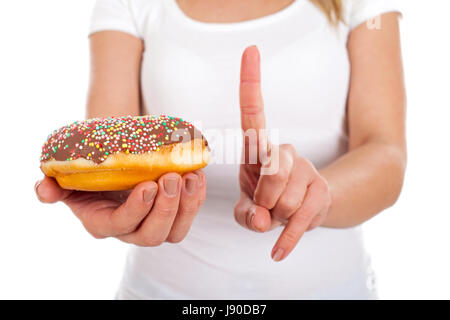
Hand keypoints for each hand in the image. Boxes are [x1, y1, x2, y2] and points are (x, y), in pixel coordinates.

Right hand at [35, 171, 205, 245]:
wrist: (113, 165)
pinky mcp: (174, 213)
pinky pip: (190, 214)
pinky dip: (197, 197)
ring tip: (191, 176)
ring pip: (176, 231)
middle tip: (172, 178)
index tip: (148, 184)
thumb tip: (44, 190)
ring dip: (187, 205)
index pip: (120, 225)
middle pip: (152, 235)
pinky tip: (198, 175)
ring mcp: (155, 223)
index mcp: (103, 222)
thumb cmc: (90, 174)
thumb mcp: (68, 178)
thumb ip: (54, 186)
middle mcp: (131, 229)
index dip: (136, 209)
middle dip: (166, 208)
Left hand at [234, 46, 330, 261]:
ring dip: (277, 217)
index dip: (250, 83)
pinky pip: (300, 221)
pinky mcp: (320, 195)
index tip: (250, 50)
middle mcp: (284, 154)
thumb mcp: (250, 205)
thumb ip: (246, 213)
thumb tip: (261, 219)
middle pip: (270, 176)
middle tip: (267, 205)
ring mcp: (306, 172)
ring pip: (284, 200)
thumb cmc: (270, 201)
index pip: (254, 113)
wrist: (309, 210)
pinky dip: (287, 241)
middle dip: (264, 200)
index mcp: (260, 150)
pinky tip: (277, 253)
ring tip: (282, 213)